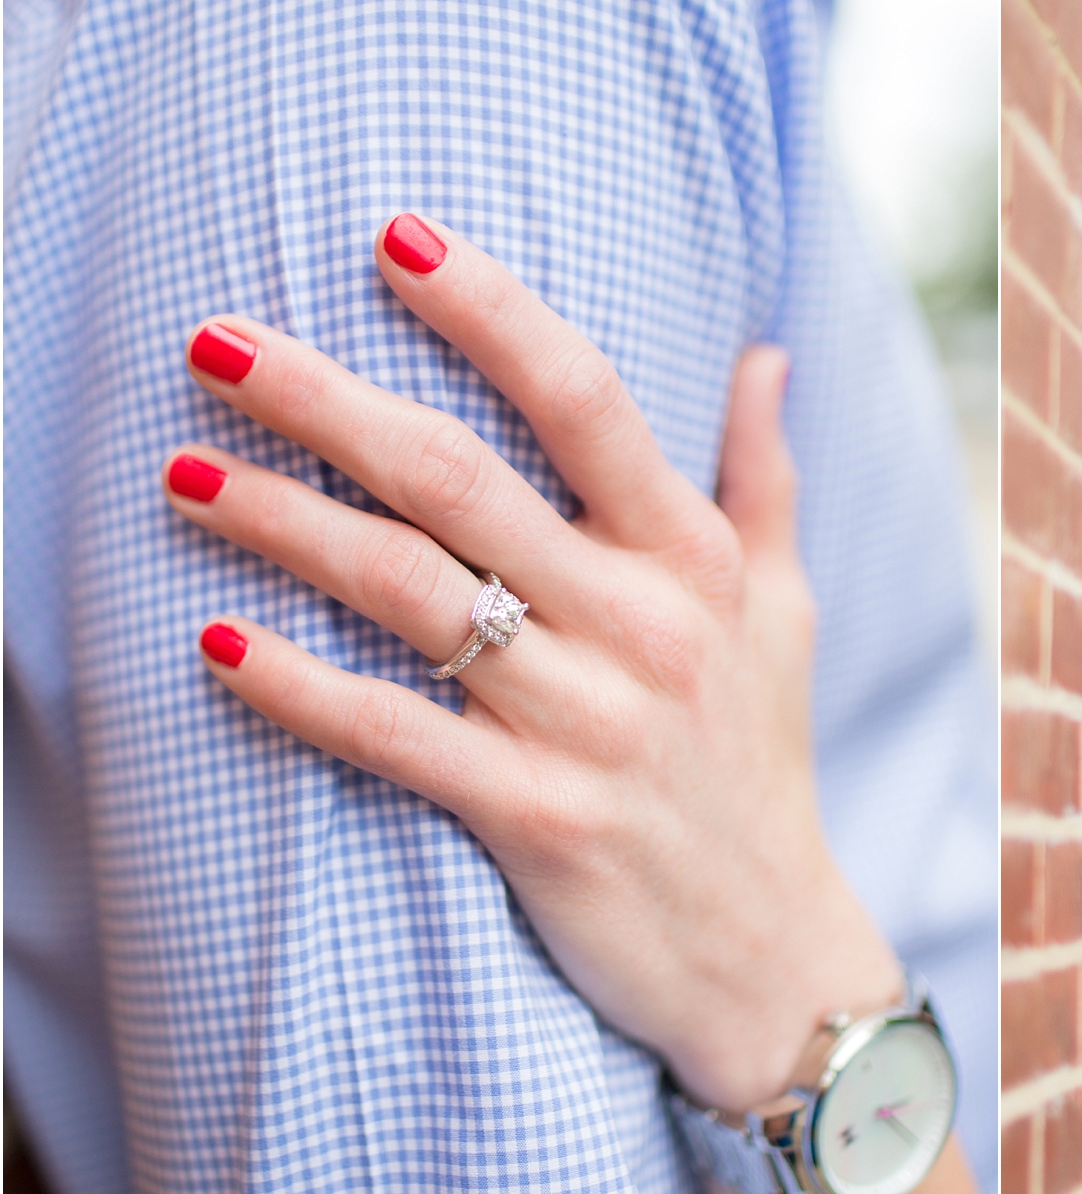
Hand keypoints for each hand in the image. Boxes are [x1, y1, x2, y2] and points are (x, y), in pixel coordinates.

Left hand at [169, 214, 902, 1114]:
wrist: (769, 955)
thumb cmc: (758, 764)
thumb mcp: (783, 614)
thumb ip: (764, 480)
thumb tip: (765, 352)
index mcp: (700, 563)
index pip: (588, 403)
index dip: (489, 312)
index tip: (393, 239)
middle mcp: (647, 629)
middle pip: (464, 481)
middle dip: (328, 402)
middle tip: (214, 342)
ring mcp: (592, 727)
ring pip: (411, 595)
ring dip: (284, 527)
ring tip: (185, 476)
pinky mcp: (539, 820)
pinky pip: (398, 736)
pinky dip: (304, 691)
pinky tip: (219, 645)